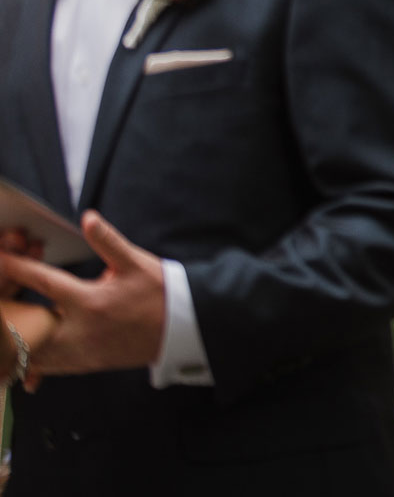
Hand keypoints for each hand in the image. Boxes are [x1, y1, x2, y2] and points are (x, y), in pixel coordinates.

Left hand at [0, 212, 163, 379]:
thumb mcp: (136, 262)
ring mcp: (82, 351)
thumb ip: (108, 241)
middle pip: (26, 327)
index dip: (17, 268)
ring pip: (34, 353)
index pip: (43, 282)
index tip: (1, 260)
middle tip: (1, 302)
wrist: (183, 328)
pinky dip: (34, 362)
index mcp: (90, 301)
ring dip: (18, 341)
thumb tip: (88, 218)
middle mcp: (80, 330)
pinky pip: (50, 367)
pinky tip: (25, 358)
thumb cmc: (161, 293)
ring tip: (8, 330)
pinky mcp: (87, 363)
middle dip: (7, 316)